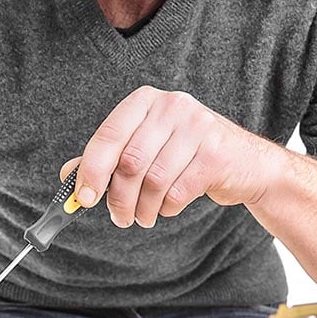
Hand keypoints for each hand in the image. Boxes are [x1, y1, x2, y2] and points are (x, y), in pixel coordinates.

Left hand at [60, 85, 279, 227]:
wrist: (246, 162)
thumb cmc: (187, 154)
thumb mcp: (147, 146)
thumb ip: (110, 157)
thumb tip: (70, 176)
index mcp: (147, 100)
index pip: (109, 134)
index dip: (92, 169)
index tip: (84, 198)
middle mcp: (172, 106)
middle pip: (130, 162)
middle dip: (119, 198)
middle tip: (119, 216)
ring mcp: (198, 126)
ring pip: (154, 180)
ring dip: (143, 209)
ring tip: (144, 216)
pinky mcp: (216, 152)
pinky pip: (178, 191)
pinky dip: (167, 207)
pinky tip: (169, 205)